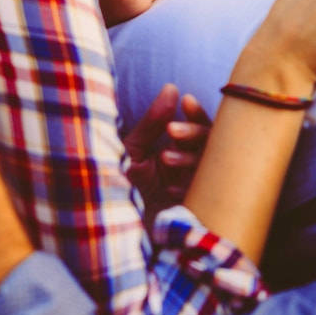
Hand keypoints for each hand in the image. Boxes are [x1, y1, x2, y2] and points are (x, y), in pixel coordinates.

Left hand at [124, 84, 210, 208]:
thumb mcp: (132, 150)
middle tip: (172, 131)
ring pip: (208, 166)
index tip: (186, 101)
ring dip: (189, 159)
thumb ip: (152, 121)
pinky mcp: (193, 211)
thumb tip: (172, 87)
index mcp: (176, 150)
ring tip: (164, 159)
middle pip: (209, 143)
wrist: (107, 227)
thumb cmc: (116, 184)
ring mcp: (192, 188)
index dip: (196, 113)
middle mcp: (188, 167)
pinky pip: (204, 195)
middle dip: (193, 133)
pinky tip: (170, 190)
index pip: (198, 126)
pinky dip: (189, 188)